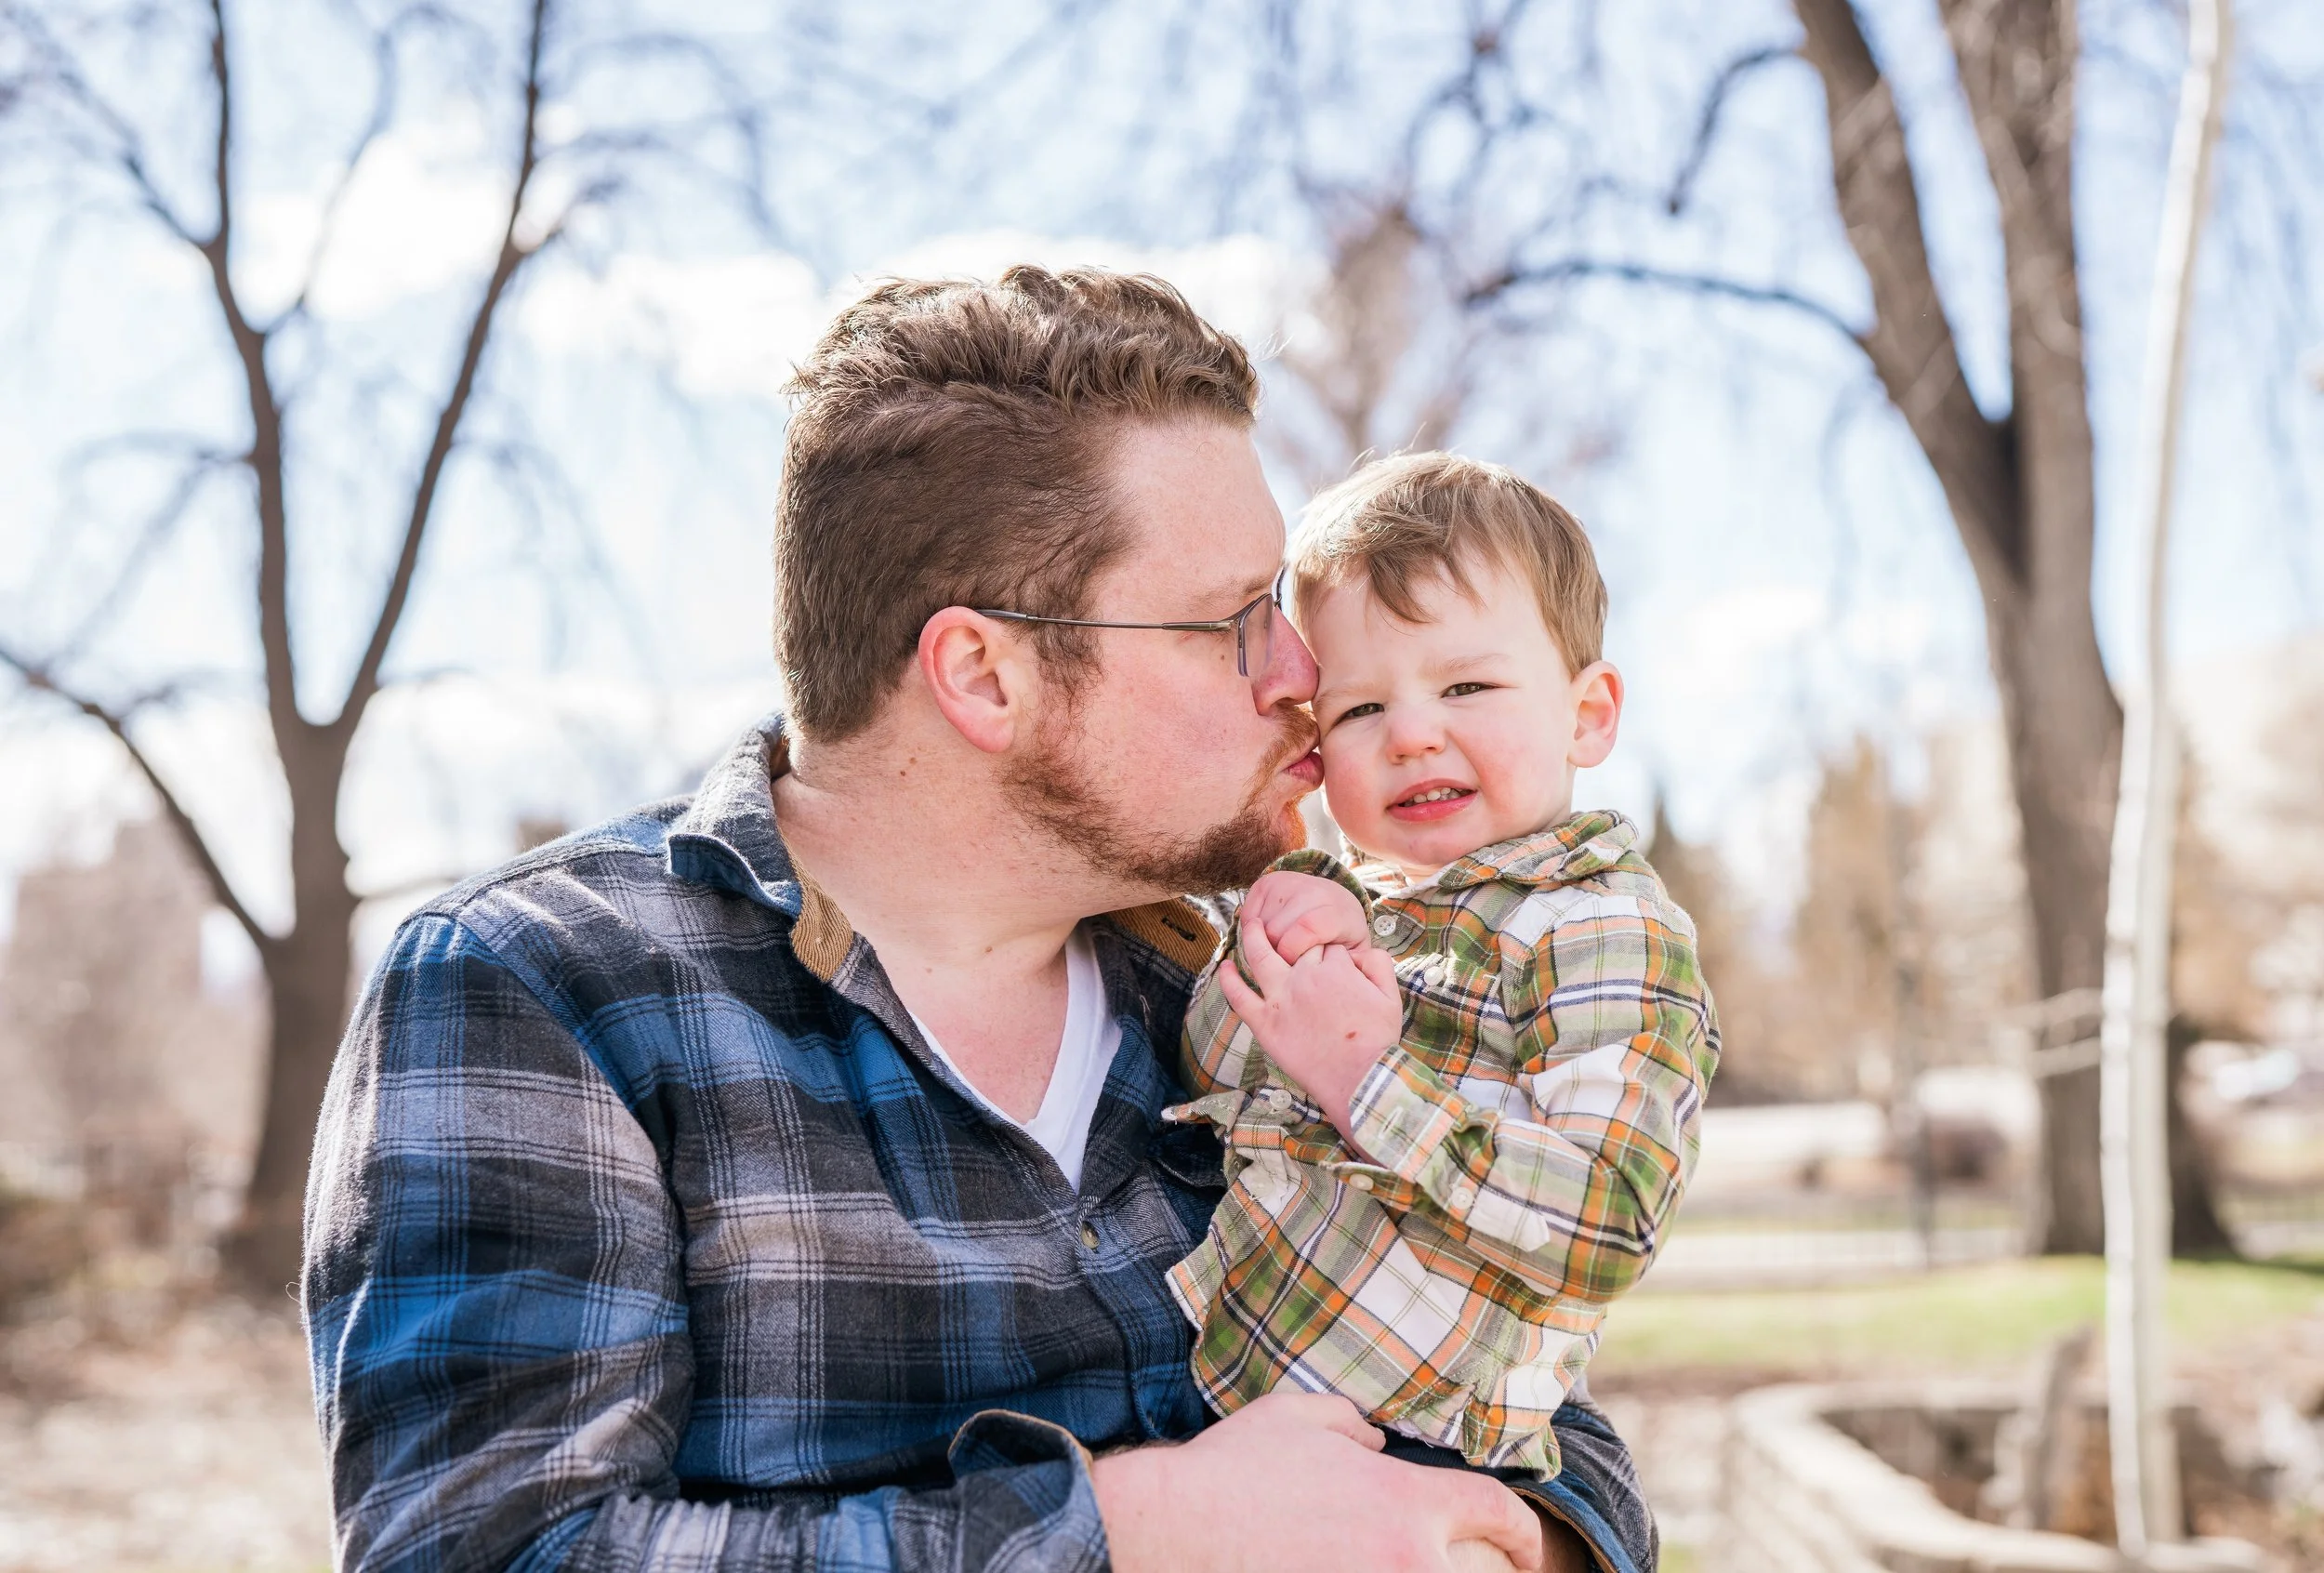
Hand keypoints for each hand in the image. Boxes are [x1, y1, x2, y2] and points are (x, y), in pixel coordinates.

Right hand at [1091, 1392, 1545, 1572]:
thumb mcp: (1299, 1418)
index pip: (1499, 1515)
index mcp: (1406, 1502)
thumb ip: (1356, 1426)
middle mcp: (1406, 1562)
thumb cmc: (1228, 1470)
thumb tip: (1377, 1444)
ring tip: (1405, 1572)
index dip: (1524, 1536)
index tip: (1528, 1553)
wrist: (1163, 1530)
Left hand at [1218, 906, 1402, 1144]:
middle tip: (1292, 940)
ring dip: (1252, 936)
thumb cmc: (1378, 1041)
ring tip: (1247, 924)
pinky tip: (1223, 966)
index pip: (1327, 944)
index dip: (1330, 951)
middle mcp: (1304, 977)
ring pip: (1260, 957)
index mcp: (1336, 967)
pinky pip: (1240, 996)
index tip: (1333, 963)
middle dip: (1296, 942)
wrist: (1360, 1080)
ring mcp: (1281, 999)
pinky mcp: (1265, 1024)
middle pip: (1295, 946)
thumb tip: (1362, 950)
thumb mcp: (1392, 996)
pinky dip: (1228, 980)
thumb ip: (1378, 964)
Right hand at [1242, 870, 1370, 961]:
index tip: (1293, 965)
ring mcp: (1286, 883)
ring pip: (1258, 926)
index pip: (1304, 930)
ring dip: (1265, 944)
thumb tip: (1333, 982)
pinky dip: (1256, 932)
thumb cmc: (1342, 934)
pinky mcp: (1266, 882)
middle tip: (1289, 960)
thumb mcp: (1353, 953)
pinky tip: (1274, 933)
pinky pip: (1248, 917)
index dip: (1292, 953)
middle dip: (1276, 954)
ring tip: (1284, 946)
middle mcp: (1310, 890)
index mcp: (1334, 910)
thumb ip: (1345, 967)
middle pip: (1274, 932)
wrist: (1336, 900)